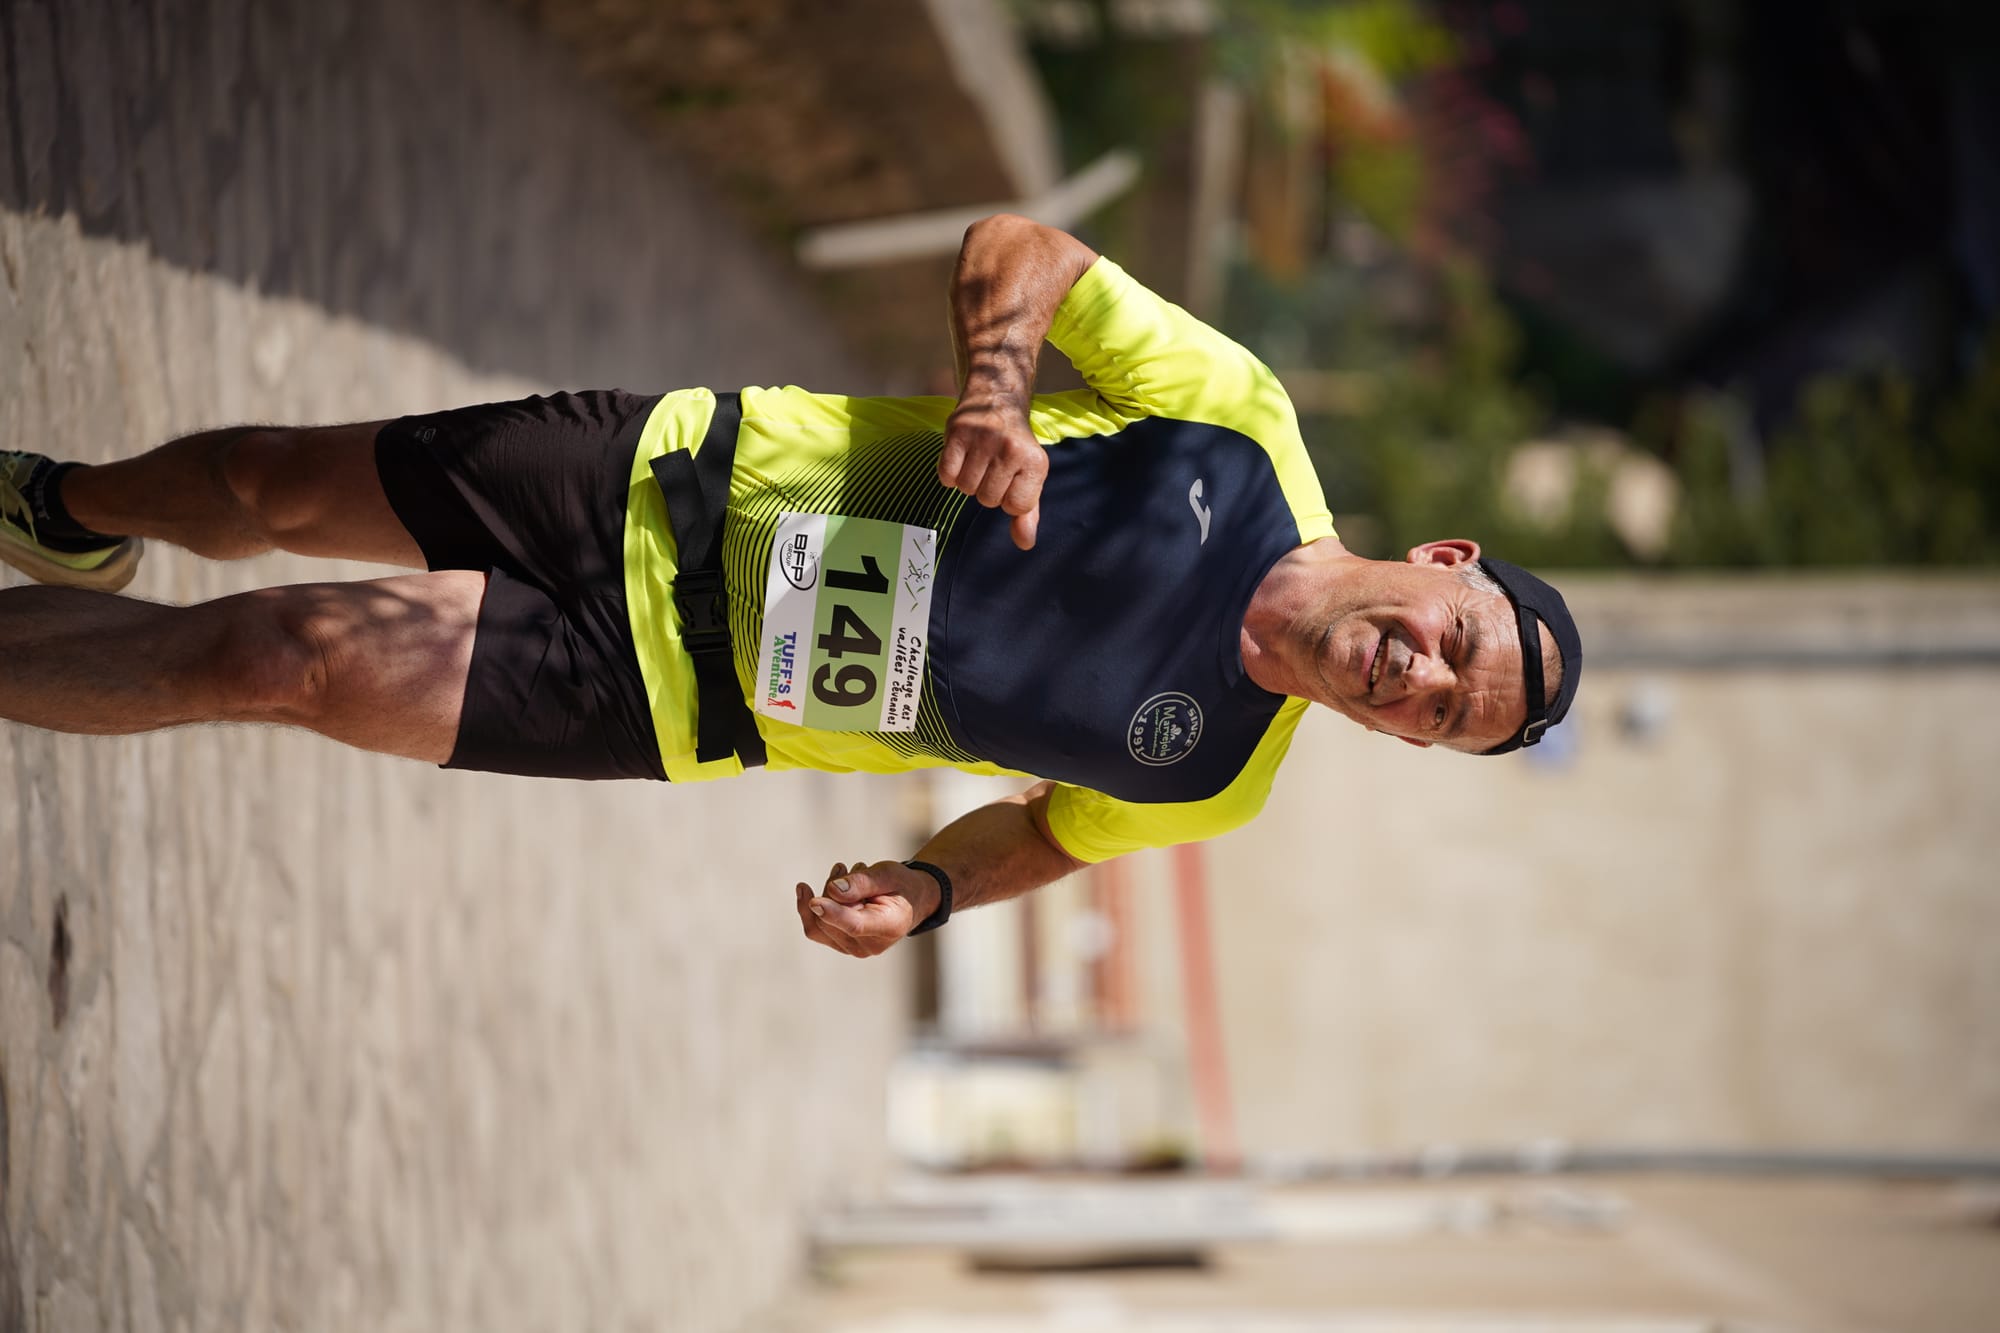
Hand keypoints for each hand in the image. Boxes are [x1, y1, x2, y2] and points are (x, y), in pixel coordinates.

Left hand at [793, 861, 942, 957]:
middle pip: (831, 919)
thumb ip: (862, 882)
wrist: (909, 901)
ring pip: (819, 923)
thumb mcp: (887, 874)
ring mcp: (854, 949)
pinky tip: (818, 889)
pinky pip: (816, 930)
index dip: (833, 913)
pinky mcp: (842, 945)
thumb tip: (833, 890)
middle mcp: (870, 945)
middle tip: (844, 867)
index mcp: (889, 926)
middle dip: (830, 889)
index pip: (855, 924)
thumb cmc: (900, 886)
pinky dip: (814, 908)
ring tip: (843, 873)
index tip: (813, 901)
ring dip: (825, 894)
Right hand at [939, 396, 1046, 549]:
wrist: (997, 399)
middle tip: (992, 467)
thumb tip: (1025, 544)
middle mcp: (1011, 449)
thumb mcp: (1029, 476)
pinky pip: (946, 475)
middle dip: (987, 490)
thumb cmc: (1014, 446)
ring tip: (977, 461)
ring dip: (968, 481)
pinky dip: (949, 474)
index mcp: (1036, 462)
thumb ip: (1027, 512)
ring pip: (966, 489)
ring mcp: (984, 439)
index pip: (1016, 507)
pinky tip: (960, 459)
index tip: (1011, 479)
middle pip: (988, 500)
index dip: (1009, 499)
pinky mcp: (958, 432)